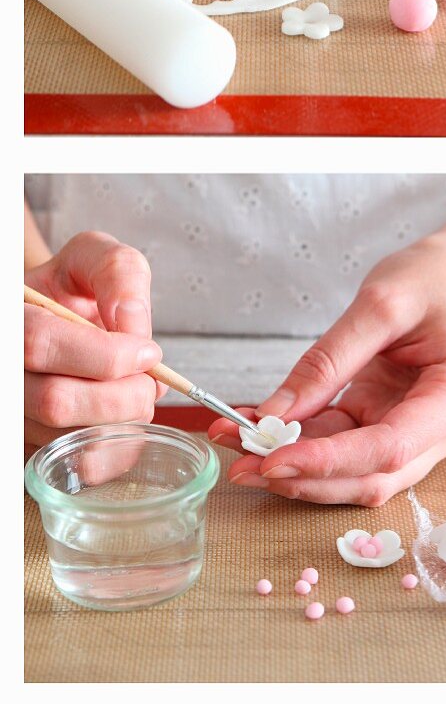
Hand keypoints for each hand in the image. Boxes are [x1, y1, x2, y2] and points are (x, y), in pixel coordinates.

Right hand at [25, 233, 165, 449]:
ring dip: (123, 421)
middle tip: (152, 383)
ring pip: (65, 437)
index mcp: (12, 320)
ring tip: (139, 394)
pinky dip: (115, 450)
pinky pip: (73, 465)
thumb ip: (116, 273)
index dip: (107, 354)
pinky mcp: (31, 442)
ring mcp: (14, 413)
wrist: (53, 316)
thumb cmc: (69, 289)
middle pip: (55, 400)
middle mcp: (6, 372)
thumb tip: (133, 323)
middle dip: (123, 395)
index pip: (44, 344)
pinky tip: (128, 421)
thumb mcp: (92, 259)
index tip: (149, 352)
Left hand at [209, 236, 445, 505]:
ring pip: (356, 473)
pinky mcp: (393, 425)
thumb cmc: (435, 278)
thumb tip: (277, 414)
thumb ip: (330, 359)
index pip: (391, 447)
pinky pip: (346, 447)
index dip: (330, 461)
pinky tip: (261, 429)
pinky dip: (304, 445)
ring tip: (237, 442)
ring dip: (298, 468)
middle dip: (305, 475)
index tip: (271, 459)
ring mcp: (422, 433)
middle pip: (374, 475)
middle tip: (240, 462)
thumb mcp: (381, 302)